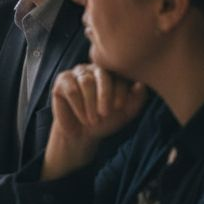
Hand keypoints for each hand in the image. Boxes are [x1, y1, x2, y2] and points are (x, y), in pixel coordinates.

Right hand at [42, 64, 147, 179]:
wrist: (82, 134)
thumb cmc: (106, 121)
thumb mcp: (126, 112)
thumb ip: (137, 99)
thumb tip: (141, 84)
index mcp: (114, 72)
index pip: (118, 74)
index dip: (120, 90)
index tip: (120, 107)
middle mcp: (95, 68)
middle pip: (101, 74)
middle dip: (104, 95)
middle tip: (104, 114)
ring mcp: (78, 72)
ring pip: (86, 82)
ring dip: (90, 103)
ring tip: (92, 120)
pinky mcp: (62, 80)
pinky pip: (71, 89)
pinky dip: (77, 106)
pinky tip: (82, 117)